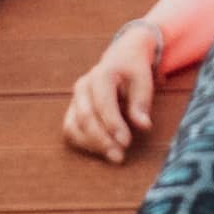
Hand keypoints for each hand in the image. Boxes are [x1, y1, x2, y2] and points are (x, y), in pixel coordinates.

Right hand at [63, 22, 172, 161]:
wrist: (121, 56)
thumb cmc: (133, 70)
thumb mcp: (143, 79)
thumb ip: (142, 101)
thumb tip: (143, 126)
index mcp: (101, 74)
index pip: (103, 103)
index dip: (113, 125)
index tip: (126, 143)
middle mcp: (83, 85)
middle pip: (86, 117)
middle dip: (102, 140)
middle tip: (119, 156)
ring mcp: (75, 98)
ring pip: (74, 126)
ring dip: (92, 145)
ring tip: (113, 156)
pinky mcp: (72, 109)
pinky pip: (70, 130)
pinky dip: (84, 143)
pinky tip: (102, 150)